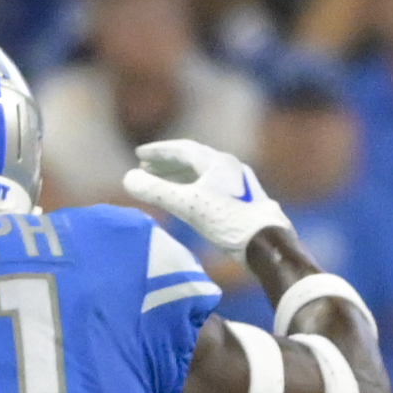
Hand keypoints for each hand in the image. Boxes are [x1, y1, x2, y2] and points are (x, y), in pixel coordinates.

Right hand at [121, 139, 291, 255]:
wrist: (265, 242)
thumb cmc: (226, 222)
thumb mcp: (187, 205)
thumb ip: (156, 191)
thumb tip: (127, 178)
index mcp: (217, 162)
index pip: (182, 149)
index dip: (158, 151)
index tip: (139, 154)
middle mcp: (229, 166)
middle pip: (193, 158)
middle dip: (167, 162)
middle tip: (146, 166)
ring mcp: (239, 181)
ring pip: (203, 172)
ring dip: (180, 174)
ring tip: (162, 180)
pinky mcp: (244, 197)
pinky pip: (212, 183)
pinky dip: (193, 185)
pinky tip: (189, 197)